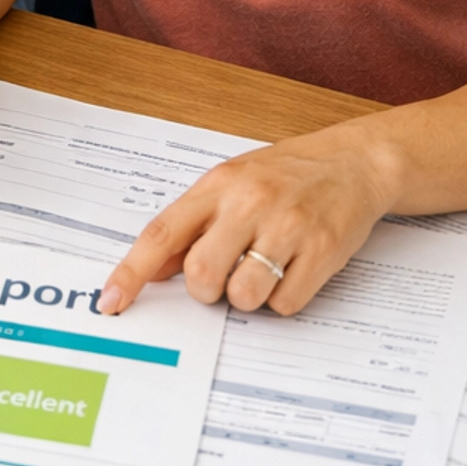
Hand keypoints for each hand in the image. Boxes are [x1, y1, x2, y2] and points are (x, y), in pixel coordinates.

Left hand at [97, 130, 396, 317]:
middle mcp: (250, 202)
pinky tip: (293, 271)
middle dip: (206, 290)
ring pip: (244, 296)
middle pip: (201, 274)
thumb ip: (192, 224)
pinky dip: (283, 300)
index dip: (131, 272)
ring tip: (263, 270)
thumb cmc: (287, 174)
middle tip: (225, 277)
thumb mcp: (231, 183)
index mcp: (218, 185)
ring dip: (248, 298)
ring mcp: (288, 225)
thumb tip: (154, 270)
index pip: (162, 234)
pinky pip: (286, 304)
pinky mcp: (324, 249)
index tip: (111, 301)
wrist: (355, 161)